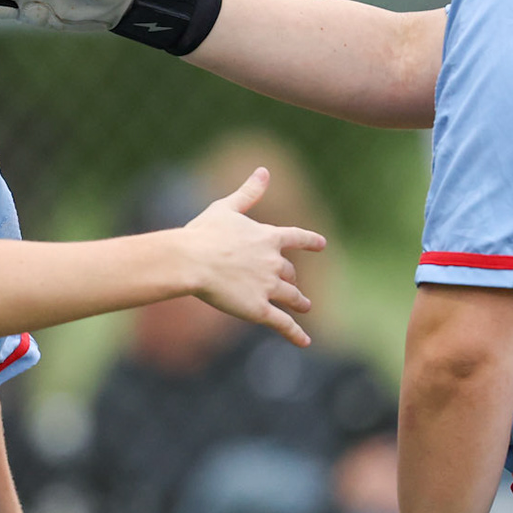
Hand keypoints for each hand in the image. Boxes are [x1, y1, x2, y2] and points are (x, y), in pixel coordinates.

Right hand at [182, 167, 326, 345]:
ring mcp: (268, 287)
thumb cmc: (203, 233)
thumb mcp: (226, 207)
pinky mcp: (259, 309)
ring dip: (299, 302)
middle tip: (293, 285)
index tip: (321, 244)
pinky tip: (305, 342)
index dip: (310, 241)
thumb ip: (248, 192)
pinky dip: (295, 333)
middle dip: (291, 279)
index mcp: (268, 237)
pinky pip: (283, 323)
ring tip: (304, 306)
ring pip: (291, 297)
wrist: (191, 261)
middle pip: (290, 273)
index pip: (297, 238)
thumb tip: (264, 170)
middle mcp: (274, 262)